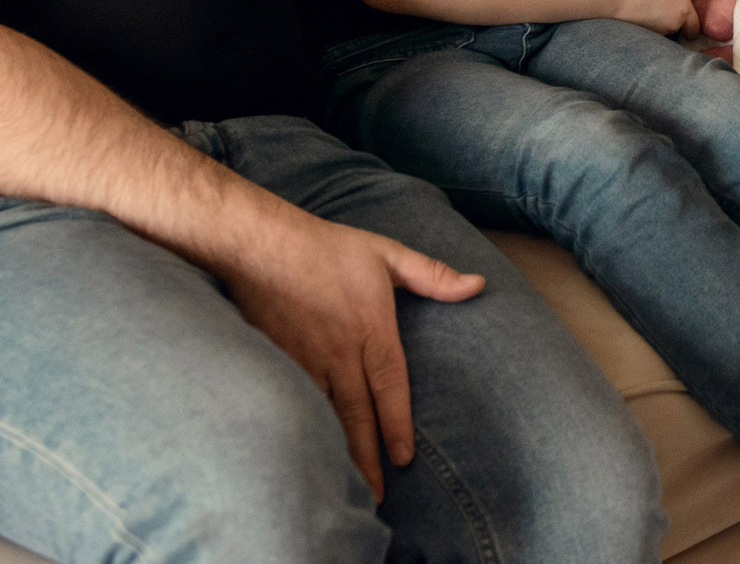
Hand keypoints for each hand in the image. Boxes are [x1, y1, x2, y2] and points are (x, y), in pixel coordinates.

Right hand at [217, 211, 484, 493]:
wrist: (262, 245)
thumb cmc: (329, 249)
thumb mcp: (388, 254)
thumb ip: (434, 275)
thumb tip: (477, 284)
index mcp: (371, 329)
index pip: (390, 386)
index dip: (397, 424)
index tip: (405, 457)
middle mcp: (340, 351)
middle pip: (358, 413)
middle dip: (368, 456)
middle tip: (378, 493)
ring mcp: (306, 359)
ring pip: (328, 414)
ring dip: (339, 450)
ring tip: (350, 484)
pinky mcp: (279, 361)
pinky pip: (298, 402)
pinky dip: (308, 430)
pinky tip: (313, 452)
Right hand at [612, 0, 700, 34]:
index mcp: (683, 10)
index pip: (694, 28)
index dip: (691, 27)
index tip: (687, 24)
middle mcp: (674, 25)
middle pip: (678, 27)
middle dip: (672, 20)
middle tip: (660, 6)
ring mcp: (658, 33)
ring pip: (663, 29)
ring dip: (659, 22)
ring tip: (646, 7)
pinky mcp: (644, 37)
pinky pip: (651, 32)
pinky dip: (647, 25)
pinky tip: (638, 13)